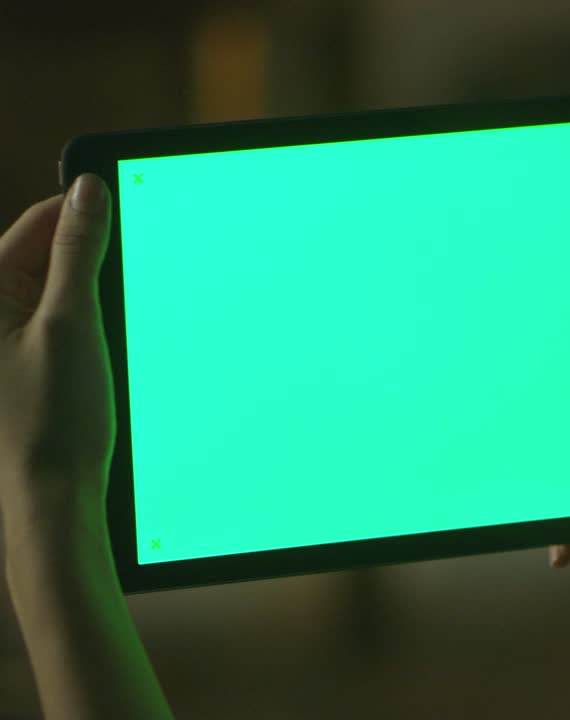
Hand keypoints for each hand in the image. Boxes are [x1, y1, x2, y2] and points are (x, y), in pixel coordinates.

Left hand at [0, 175, 114, 526]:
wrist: (51, 499)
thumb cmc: (53, 421)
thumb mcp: (72, 323)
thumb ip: (78, 251)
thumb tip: (88, 191)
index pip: (34, 225)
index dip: (84, 212)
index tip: (128, 201)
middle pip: (41, 256)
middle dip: (88, 259)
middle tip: (130, 272)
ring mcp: (1, 344)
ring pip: (52, 291)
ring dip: (88, 295)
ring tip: (111, 326)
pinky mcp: (17, 366)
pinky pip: (52, 324)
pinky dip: (82, 326)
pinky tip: (102, 350)